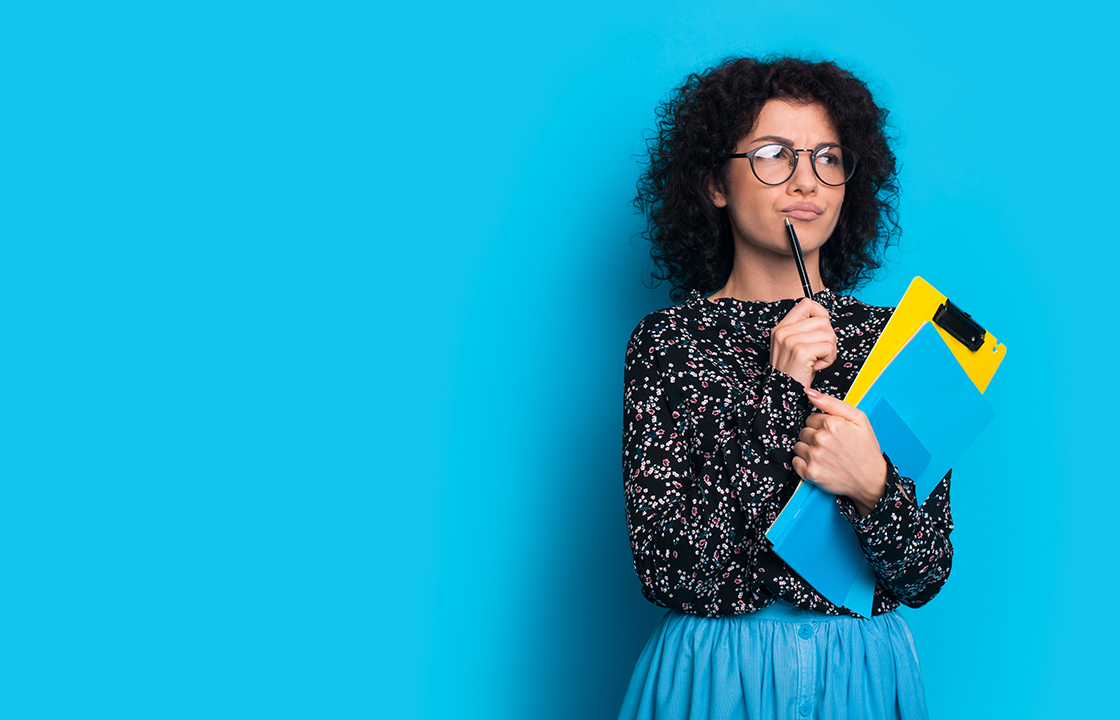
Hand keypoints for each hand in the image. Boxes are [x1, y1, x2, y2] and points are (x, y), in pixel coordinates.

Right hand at [769, 299, 836, 387]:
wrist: (782, 396)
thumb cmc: (794, 373)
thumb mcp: (793, 346)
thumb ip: (804, 330)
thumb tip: (825, 319)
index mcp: (781, 327)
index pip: (807, 303)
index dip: (820, 314)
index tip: (819, 332)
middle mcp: (783, 331)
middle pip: (823, 319)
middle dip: (828, 338)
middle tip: (818, 353)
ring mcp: (790, 341)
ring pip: (829, 333)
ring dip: (830, 350)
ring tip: (817, 361)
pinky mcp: (800, 352)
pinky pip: (828, 347)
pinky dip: (829, 359)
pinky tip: (816, 367)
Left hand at [793, 388, 887, 516]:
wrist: (872, 479)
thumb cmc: (866, 448)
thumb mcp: (858, 418)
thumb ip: (831, 402)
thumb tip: (809, 392)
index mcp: (832, 424)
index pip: (810, 418)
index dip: (821, 426)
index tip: (833, 434)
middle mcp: (821, 439)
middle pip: (803, 432)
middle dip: (814, 437)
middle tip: (831, 446)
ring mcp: (815, 456)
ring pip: (798, 446)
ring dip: (808, 450)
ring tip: (826, 456)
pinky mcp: (810, 473)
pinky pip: (795, 462)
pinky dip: (804, 464)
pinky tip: (819, 465)